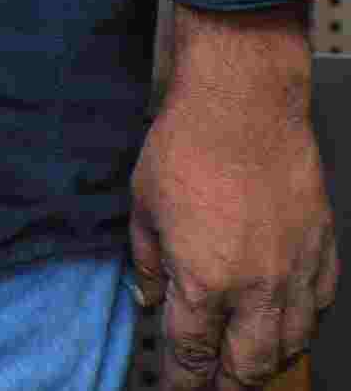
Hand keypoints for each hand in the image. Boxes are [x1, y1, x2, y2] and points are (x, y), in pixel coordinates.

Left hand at [130, 5, 336, 388]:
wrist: (246, 104)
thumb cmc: (188, 144)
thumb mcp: (143, 203)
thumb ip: (147, 261)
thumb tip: (148, 299)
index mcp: (203, 280)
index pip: (193, 353)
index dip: (182, 380)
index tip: (174, 388)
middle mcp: (256, 289)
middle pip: (246, 365)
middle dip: (226, 384)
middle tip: (212, 386)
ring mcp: (295, 275)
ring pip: (289, 346)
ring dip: (265, 362)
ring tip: (247, 365)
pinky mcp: (322, 254)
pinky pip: (318, 311)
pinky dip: (301, 327)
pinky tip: (288, 327)